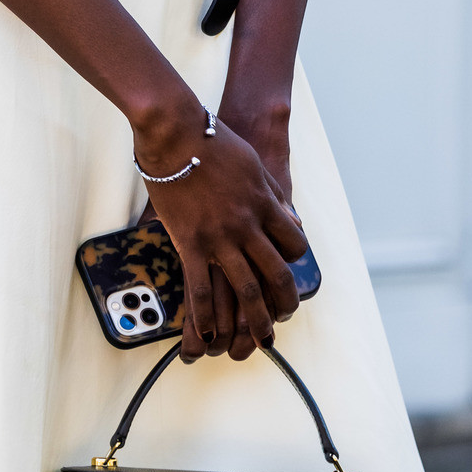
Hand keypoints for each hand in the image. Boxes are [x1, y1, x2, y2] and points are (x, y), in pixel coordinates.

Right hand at [132, 97, 306, 363]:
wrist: (177, 130)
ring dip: (255, 319)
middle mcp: (248, 225)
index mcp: (266, 204)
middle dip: (284, 302)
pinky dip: (206, 316)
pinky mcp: (191, 242)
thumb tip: (291, 216)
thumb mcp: (254, 164)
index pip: (293, 242)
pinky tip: (206, 334)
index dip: (294, 259)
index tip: (288, 268)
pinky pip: (202, 287)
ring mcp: (221, 236)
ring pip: (246, 288)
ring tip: (258, 340)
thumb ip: (272, 193)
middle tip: (282, 320)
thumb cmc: (213, 140)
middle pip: (276, 273)